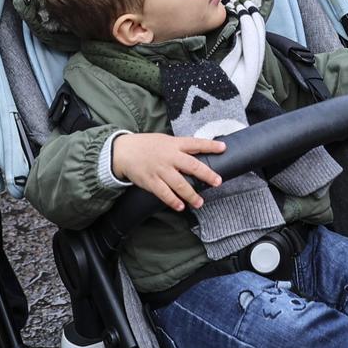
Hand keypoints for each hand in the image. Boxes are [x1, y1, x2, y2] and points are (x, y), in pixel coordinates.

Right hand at [112, 132, 226, 211]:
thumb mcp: (165, 141)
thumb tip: (197, 154)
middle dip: (207, 174)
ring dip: (191, 195)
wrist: (123, 151)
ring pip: (180, 184)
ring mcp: (160, 170)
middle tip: (217, 182)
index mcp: (174, 144)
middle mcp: (169, 156)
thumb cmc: (147, 145)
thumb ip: (180, 147)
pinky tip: (180, 206)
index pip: (196, 143)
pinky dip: (173, 201)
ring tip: (200, 202)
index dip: (210, 146)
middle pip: (192, 166)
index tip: (223, 148)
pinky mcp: (151, 181)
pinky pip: (164, 193)